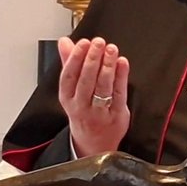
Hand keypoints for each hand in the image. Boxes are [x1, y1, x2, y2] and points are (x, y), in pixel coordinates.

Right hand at [58, 36, 130, 156]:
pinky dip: (121, 77)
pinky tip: (122, 62)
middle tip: (99, 42)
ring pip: (102, 87)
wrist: (94, 143)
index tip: (83, 43)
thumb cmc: (83, 111)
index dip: (76, 58)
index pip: (69, 76)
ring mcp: (99, 113)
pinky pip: (118, 94)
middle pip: (86, 81)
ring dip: (107, 66)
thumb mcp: (71, 89)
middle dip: (93, 59)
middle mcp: (81, 106)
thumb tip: (64, 42)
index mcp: (67, 98)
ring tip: (111, 49)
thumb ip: (69, 63)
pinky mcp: (116, 115)